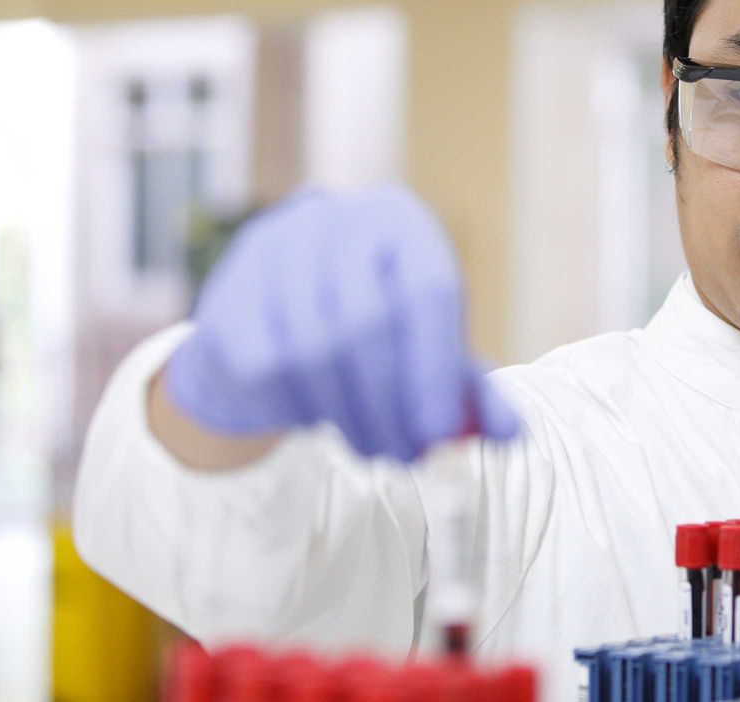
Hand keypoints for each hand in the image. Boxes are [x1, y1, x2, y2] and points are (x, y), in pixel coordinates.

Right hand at [162, 186, 517, 463]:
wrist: (274, 332)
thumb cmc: (372, 342)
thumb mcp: (430, 359)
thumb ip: (471, 395)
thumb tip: (511, 433)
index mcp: (401, 223)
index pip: (428, 290)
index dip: (435, 368)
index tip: (440, 433)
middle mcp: (336, 220)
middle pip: (366, 322)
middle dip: (389, 405)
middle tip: (406, 457)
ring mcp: (275, 250)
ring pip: (313, 350)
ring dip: (346, 415)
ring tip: (371, 445)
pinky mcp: (229, 291)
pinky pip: (266, 366)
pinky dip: (297, 405)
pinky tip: (316, 413)